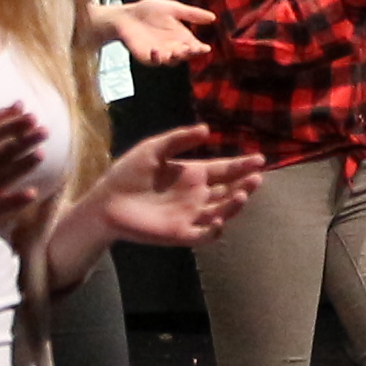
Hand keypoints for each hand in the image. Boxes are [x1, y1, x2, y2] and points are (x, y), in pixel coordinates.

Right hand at [0, 110, 54, 253]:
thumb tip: (19, 103)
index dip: (12, 126)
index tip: (32, 117)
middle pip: (0, 155)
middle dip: (22, 142)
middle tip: (45, 131)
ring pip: (2, 178)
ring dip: (21, 166)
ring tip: (41, 154)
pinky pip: (4, 208)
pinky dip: (17, 200)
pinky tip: (33, 193)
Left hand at [76, 128, 264, 253]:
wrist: (105, 202)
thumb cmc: (127, 174)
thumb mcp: (153, 149)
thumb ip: (178, 139)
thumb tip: (207, 129)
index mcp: (193, 174)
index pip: (224, 170)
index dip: (242, 165)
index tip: (259, 159)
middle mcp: (197, 195)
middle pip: (229, 191)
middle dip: (244, 184)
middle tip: (256, 177)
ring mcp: (190, 215)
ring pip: (222, 211)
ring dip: (234, 205)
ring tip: (242, 194)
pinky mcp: (180, 233)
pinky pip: (204, 235)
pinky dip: (214, 230)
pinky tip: (218, 219)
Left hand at [102, 0, 213, 63]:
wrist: (127, 15)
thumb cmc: (150, 11)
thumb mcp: (173, 8)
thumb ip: (192, 14)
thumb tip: (213, 17)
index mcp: (182, 37)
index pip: (195, 46)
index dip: (200, 49)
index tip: (205, 48)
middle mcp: (173, 48)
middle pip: (185, 55)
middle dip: (190, 53)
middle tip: (192, 49)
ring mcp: (160, 54)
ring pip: (172, 60)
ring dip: (175, 57)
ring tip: (177, 51)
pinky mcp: (147, 57)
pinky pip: (154, 61)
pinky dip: (157, 58)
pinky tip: (157, 51)